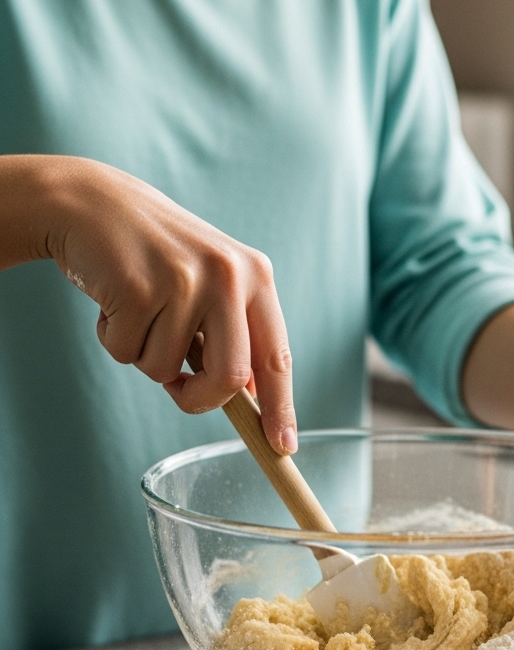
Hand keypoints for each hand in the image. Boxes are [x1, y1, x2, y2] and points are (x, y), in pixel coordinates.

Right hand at [9, 154, 296, 451]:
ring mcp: (184, 280)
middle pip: (229, 379)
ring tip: (137, 310)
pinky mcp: (139, 287)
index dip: (280, 407)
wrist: (93, 204)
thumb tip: (247, 397)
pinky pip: (126, 352)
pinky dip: (112, 339)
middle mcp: (228, 276)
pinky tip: (113, 300)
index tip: (283, 445)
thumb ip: (231, 332)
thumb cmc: (154, 256)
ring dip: (143, 355)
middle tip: (179, 389)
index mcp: (255, 276)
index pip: (276, 357)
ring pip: (167, 371)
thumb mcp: (208, 282)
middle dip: (200, 399)